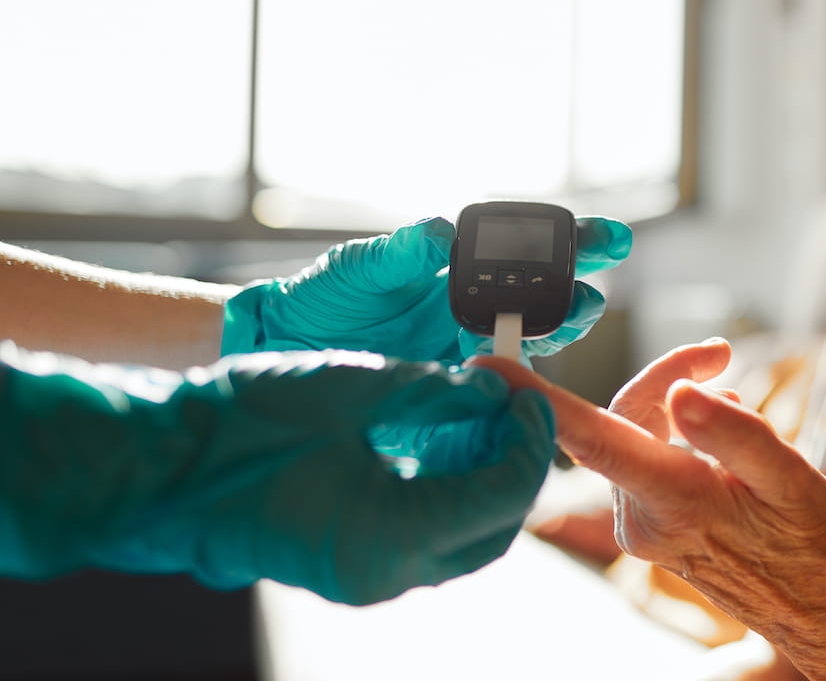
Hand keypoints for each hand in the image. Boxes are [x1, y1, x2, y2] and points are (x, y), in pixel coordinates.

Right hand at [0, 343, 555, 604]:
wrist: (159, 468)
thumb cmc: (240, 426)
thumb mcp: (352, 390)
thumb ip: (433, 391)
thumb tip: (489, 385)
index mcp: (393, 536)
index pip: (503, 494)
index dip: (528, 440)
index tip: (527, 393)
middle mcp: (386, 574)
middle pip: (493, 527)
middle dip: (514, 466)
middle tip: (513, 407)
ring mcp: (365, 578)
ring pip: (462, 538)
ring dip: (481, 479)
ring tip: (478, 416)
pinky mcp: (349, 564)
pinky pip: (422, 536)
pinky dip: (444, 491)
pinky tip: (439, 441)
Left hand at [221, 215, 631, 363]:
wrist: (289, 350)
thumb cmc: (327, 297)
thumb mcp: (363, 269)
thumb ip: (404, 252)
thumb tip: (443, 234)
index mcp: (464, 271)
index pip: (531, 253)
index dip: (576, 244)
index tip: (609, 238)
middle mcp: (477, 311)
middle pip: (546, 301)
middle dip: (578, 295)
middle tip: (592, 294)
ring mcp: (469, 353)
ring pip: (530, 345)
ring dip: (556, 333)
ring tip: (577, 318)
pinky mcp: (454, 392)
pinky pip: (495, 390)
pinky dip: (516, 386)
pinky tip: (529, 381)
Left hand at [471, 341, 825, 680]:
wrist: (815, 606)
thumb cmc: (810, 543)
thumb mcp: (791, 480)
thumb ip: (734, 433)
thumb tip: (682, 393)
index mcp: (675, 500)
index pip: (592, 439)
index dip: (538, 400)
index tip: (488, 370)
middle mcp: (642, 517)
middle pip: (625, 417)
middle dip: (667, 378)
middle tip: (719, 355)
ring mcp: (641, 526)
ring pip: (637, 435)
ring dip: (681, 411)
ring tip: (742, 428)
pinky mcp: (648, 526)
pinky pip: (648, 459)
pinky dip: (681, 438)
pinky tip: (724, 454)